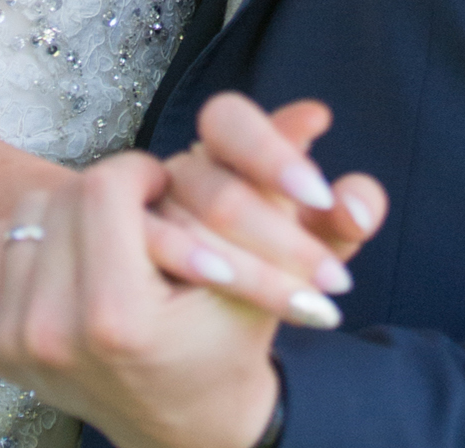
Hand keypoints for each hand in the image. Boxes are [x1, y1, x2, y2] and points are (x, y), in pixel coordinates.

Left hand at [0, 163, 283, 447]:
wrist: (183, 423)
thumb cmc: (228, 342)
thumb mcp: (267, 270)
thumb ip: (282, 193)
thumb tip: (312, 110)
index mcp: (117, 321)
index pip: (105, 186)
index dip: (141, 172)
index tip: (165, 186)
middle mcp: (52, 337)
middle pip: (65, 195)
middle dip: (110, 191)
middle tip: (145, 210)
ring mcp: (15, 345)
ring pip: (31, 212)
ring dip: (75, 213)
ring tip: (116, 239)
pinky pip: (1, 242)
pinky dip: (40, 241)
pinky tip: (80, 265)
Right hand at [148, 95, 385, 329]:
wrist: (190, 344)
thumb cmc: (259, 277)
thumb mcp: (308, 245)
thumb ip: (337, 218)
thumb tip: (360, 203)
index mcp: (221, 151)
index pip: (230, 120)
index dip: (272, 149)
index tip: (320, 194)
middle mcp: (174, 174)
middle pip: (221, 191)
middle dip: (286, 240)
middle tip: (337, 281)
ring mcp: (136, 211)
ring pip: (188, 225)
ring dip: (253, 269)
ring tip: (308, 303)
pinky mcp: (104, 247)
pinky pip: (150, 247)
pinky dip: (192, 262)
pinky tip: (225, 283)